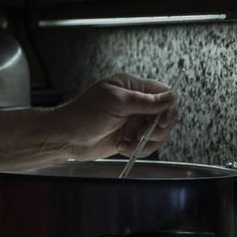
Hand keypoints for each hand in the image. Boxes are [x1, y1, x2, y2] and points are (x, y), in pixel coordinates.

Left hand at [48, 73, 177, 161]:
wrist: (67, 138)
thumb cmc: (84, 115)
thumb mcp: (116, 103)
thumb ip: (145, 101)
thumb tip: (170, 97)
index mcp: (131, 87)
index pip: (163, 92)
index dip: (167, 108)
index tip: (161, 122)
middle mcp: (134, 102)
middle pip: (164, 115)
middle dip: (157, 128)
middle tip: (142, 134)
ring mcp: (133, 121)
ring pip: (158, 132)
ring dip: (147, 141)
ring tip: (129, 142)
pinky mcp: (130, 137)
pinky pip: (147, 145)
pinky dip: (138, 149)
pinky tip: (123, 147)